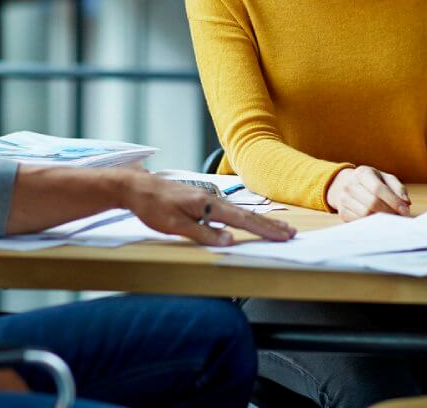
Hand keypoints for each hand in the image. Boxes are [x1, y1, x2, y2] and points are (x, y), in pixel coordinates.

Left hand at [121, 172, 295, 245]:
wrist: (135, 186)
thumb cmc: (152, 206)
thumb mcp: (174, 225)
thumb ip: (202, 233)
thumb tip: (230, 240)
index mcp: (207, 204)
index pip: (241, 221)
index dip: (263, 230)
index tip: (283, 236)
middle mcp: (210, 198)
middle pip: (245, 214)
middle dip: (268, 225)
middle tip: (291, 233)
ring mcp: (206, 197)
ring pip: (238, 212)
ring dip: (258, 221)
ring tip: (276, 228)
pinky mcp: (200, 199)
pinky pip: (227, 210)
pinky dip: (243, 217)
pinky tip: (246, 221)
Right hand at [326, 166, 410, 222]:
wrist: (346, 184)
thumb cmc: (371, 182)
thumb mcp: (385, 178)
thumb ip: (398, 188)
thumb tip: (406, 203)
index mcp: (362, 173)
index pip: (378, 189)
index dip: (393, 201)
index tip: (405, 210)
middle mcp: (350, 184)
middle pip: (372, 203)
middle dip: (388, 212)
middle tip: (399, 216)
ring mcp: (343, 198)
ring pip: (365, 214)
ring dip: (380, 219)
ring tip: (389, 218)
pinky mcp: (342, 212)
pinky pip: (359, 222)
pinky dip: (371, 223)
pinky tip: (377, 220)